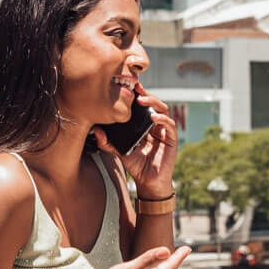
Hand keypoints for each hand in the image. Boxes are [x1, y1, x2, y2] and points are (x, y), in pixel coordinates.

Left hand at [91, 83, 177, 198]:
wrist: (148, 182)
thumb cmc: (137, 165)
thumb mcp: (120, 151)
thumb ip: (108, 142)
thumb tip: (96, 130)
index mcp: (144, 125)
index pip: (143, 105)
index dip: (138, 95)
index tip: (129, 86)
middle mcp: (156, 125)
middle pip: (154, 103)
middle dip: (146, 94)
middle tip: (135, 89)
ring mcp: (165, 131)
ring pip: (163, 110)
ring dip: (154, 102)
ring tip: (142, 100)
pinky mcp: (172, 139)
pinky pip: (170, 125)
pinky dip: (162, 119)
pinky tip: (154, 117)